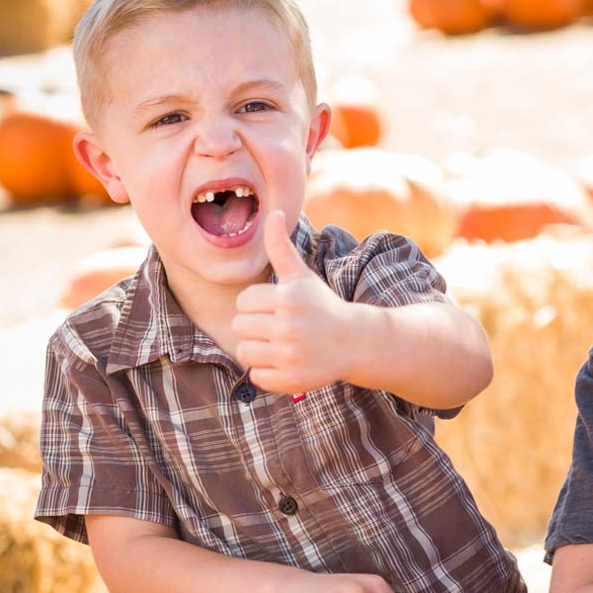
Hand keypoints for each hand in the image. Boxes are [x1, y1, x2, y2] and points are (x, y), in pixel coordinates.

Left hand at [233, 210, 354, 393]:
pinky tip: (286, 362)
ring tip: (280, 345)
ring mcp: (291, 355)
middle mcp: (289, 326)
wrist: (353, 341)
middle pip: (239, 327)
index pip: (243, 302)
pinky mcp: (292, 380)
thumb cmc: (321, 305)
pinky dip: (267, 372)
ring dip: (258, 350)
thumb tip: (273, 212)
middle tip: (279, 327)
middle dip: (255, 327)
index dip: (256, 305)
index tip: (276, 308)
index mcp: (288, 298)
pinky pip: (257, 376)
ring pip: (244, 353)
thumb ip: (280, 247)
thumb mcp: (301, 276)